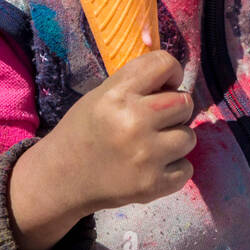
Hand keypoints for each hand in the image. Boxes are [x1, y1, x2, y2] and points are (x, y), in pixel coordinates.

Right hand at [7, 50, 194, 249]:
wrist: (61, 178)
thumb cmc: (84, 130)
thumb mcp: (101, 95)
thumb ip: (137, 83)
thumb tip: (176, 78)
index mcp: (118, 95)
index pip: (164, 64)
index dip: (171, 72)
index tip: (164, 85)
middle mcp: (134, 122)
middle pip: (185, 102)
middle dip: (174, 109)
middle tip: (155, 119)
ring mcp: (145, 156)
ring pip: (188, 137)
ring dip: (174, 140)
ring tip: (152, 145)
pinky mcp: (152, 185)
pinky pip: (186, 168)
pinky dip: (173, 168)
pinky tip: (152, 166)